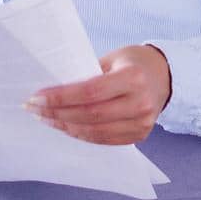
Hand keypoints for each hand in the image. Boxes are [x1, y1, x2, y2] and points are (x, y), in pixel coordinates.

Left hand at [27, 44, 171, 144]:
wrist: (166, 76)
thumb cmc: (134, 62)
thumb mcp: (112, 59)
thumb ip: (88, 73)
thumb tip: (53, 89)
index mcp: (134, 78)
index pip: (90, 92)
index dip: (61, 97)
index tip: (36, 97)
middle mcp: (140, 103)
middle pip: (90, 115)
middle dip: (57, 113)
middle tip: (34, 108)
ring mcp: (142, 123)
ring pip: (94, 132)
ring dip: (65, 126)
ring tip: (45, 118)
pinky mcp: (139, 135)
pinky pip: (103, 140)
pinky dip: (81, 134)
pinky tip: (65, 126)